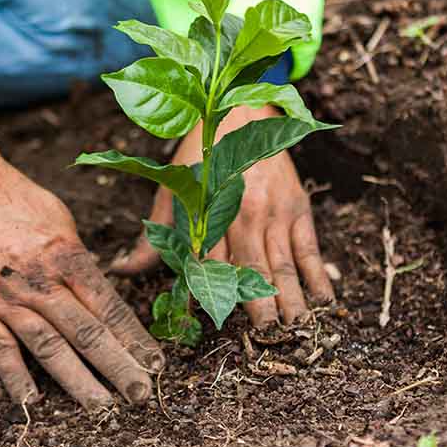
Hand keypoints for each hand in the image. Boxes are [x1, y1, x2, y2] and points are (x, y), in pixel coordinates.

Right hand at [0, 140, 162, 407]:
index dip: (135, 339)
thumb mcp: (61, 220)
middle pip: (87, 332)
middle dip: (118, 366)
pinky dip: (15, 377)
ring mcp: (6, 298)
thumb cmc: (15, 198)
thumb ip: (78, 258)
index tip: (155, 363)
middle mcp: (41, 282)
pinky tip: (32, 400)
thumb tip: (98, 286)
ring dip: (77, 380)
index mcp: (68, 257)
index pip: (110, 307)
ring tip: (101, 406)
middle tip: (140, 395)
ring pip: (49, 347)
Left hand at [113, 106, 334, 326]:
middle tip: (268, 337)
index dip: (212, 296)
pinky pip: (310, 247)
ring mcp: (274, 213)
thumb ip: (152, 237)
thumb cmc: (199, 157)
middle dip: (261, 305)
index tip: (216, 325)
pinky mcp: (298, 207)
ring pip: (284, 263)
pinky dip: (318, 274)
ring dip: (292, 297)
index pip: (209, 265)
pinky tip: (324, 299)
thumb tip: (122, 271)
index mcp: (209, 214)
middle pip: (252, 269)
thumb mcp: (170, 192)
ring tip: (298, 328)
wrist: (239, 109)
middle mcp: (243, 215)